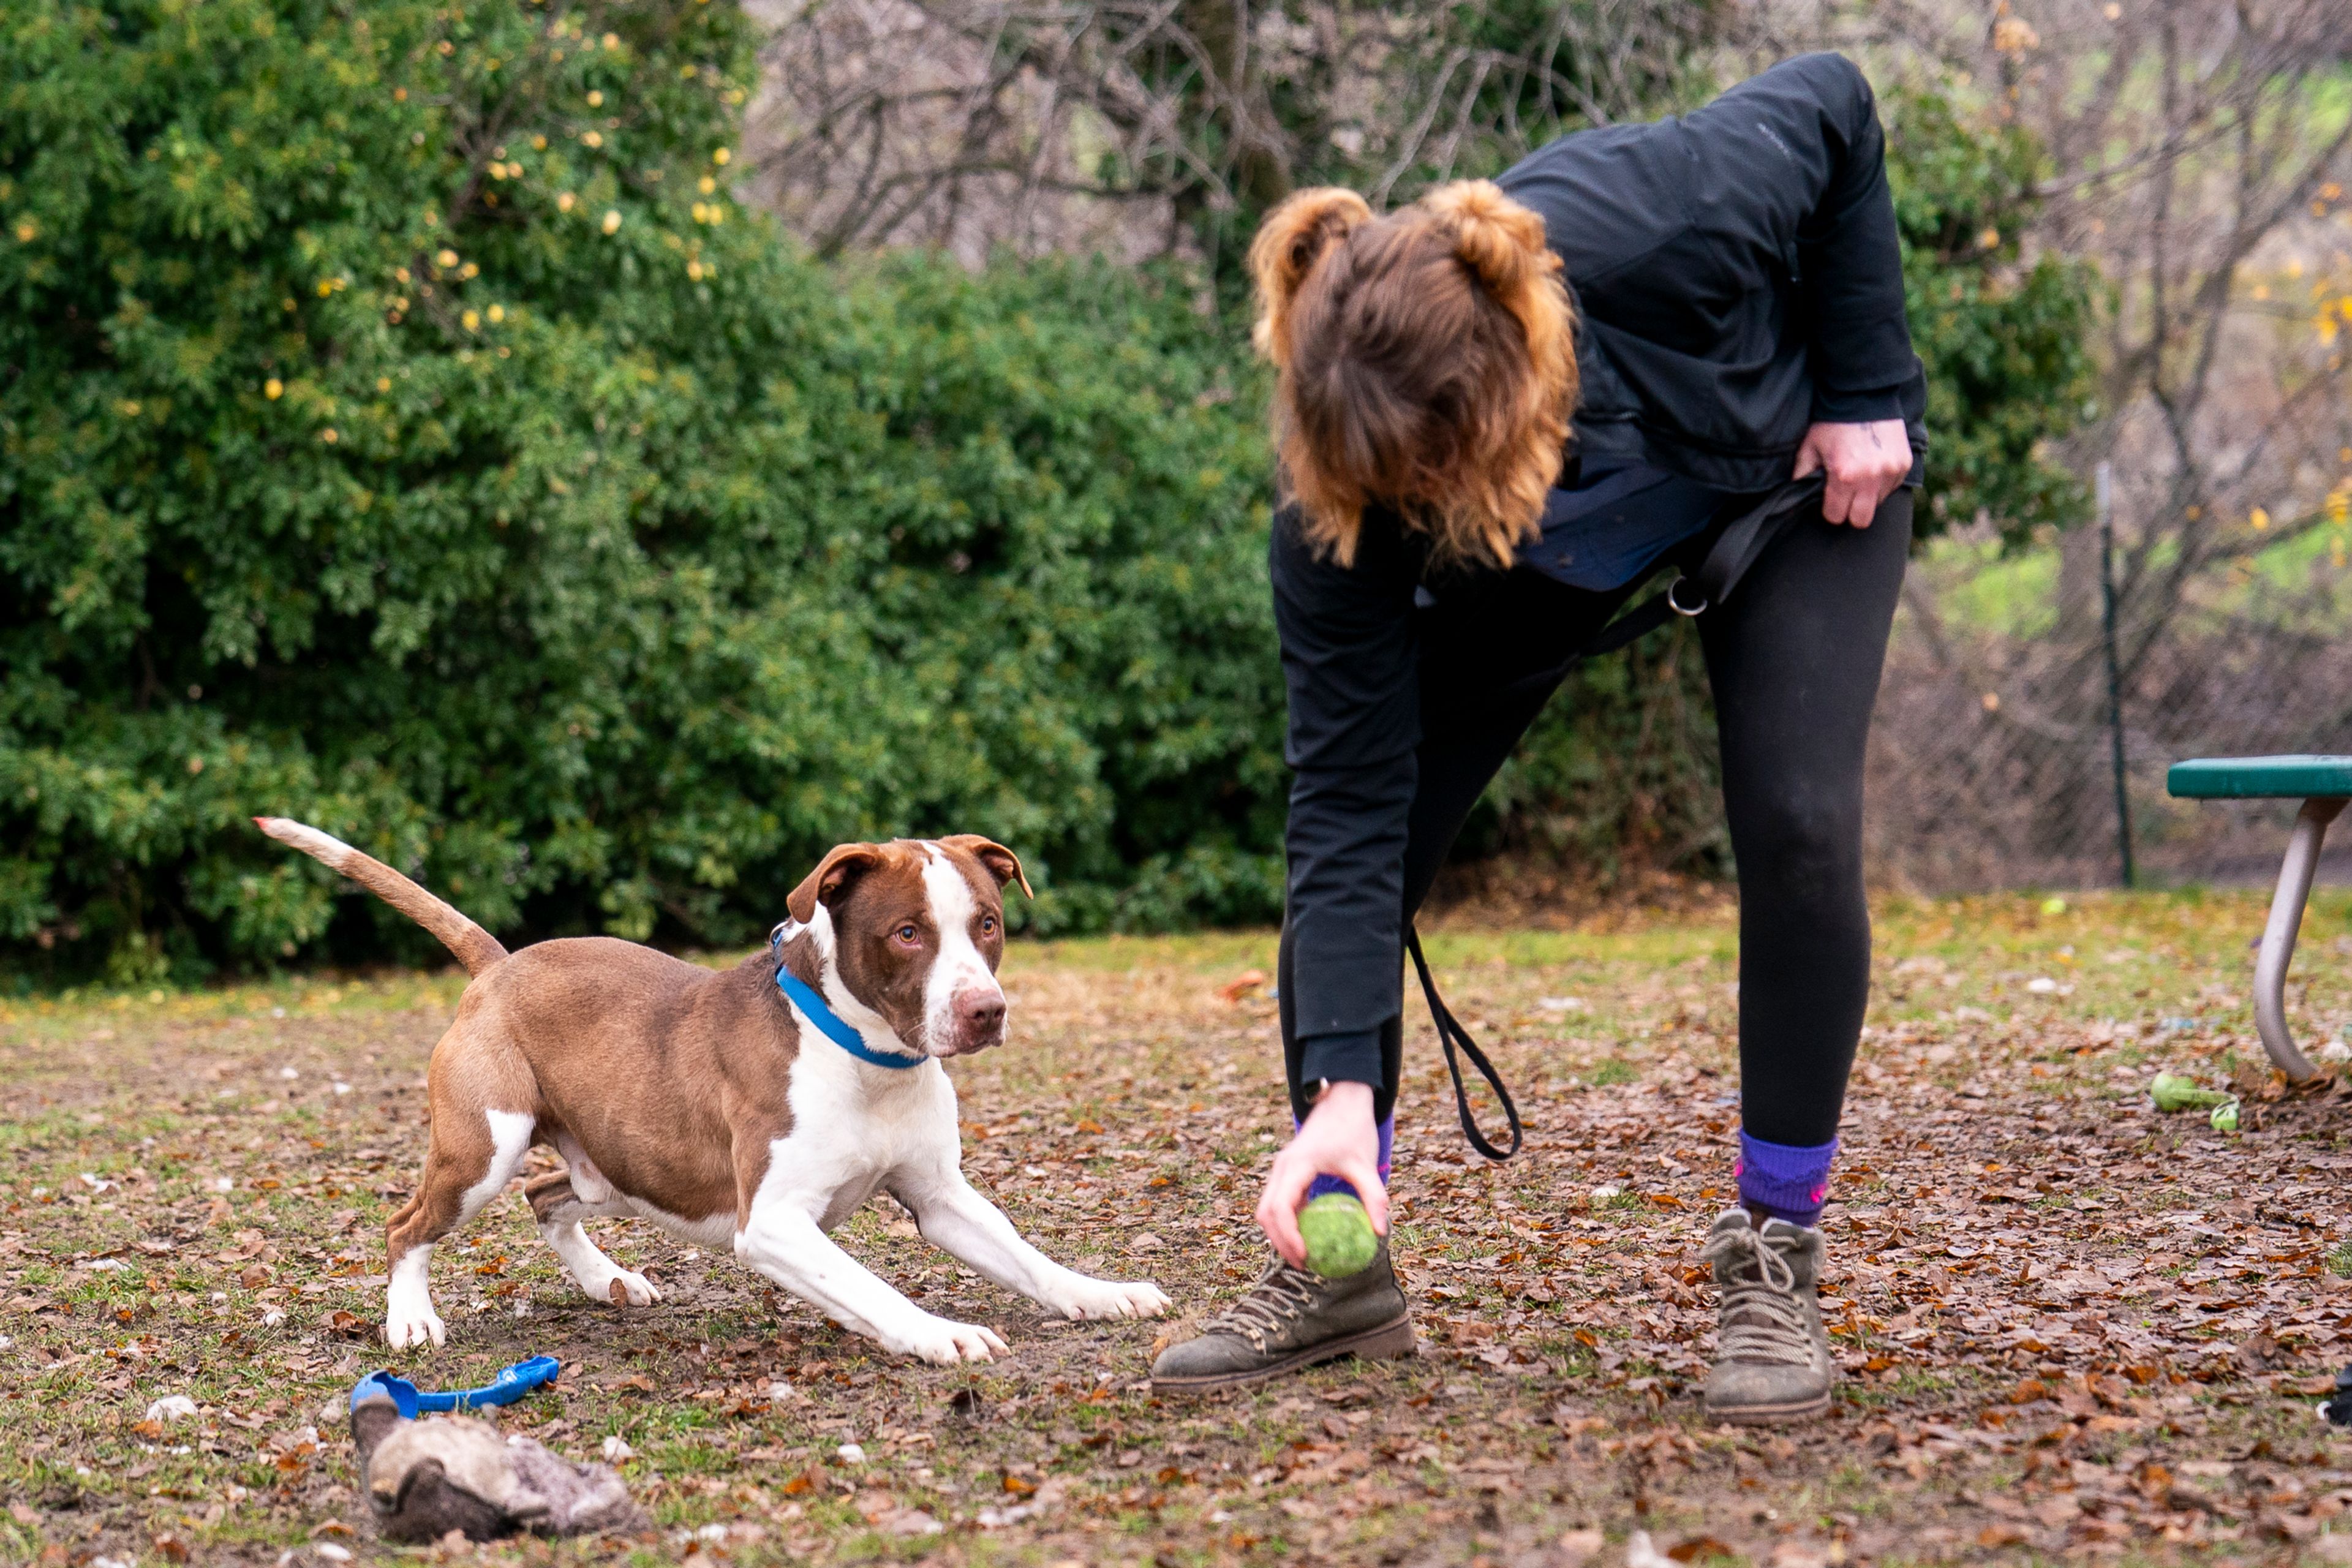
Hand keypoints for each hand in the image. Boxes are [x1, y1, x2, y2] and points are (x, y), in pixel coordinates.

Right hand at [1255, 1080, 1387, 1267]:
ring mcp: (1281, 1168)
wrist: (1342, 1101)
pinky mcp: (1286, 1171)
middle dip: (1279, 1242)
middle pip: (1266, 1212)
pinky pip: (1277, 1201)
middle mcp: (1282, 1166)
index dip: (1288, 1236)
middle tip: (1304, 1265)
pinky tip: (1306, 1236)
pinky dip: (1286, 1221)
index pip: (1281, 1207)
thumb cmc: (1354, 1130)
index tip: (1305, 1257)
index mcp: (1297, 1164)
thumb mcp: (1366, 1164)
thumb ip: (1373, 1196)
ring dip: (1279, 1233)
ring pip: (1266, 1208)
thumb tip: (1379, 1233)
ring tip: (1303, 1256)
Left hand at [1792, 419, 1910, 526]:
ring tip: (1859, 473)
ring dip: (1868, 496)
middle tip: (1845, 494)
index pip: (1836, 516)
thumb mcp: (1809, 449)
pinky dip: (1882, 482)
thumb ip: (1801, 477)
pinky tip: (1873, 464)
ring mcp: (1890, 471)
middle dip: (1851, 511)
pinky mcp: (1904, 464)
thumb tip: (1791, 501)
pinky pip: (1892, 487)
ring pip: (1878, 504)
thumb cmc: (1832, 424)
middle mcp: (1870, 478)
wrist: (1862, 396)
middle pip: (1861, 520)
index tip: (1829, 498)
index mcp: (1844, 477)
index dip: (1830, 510)